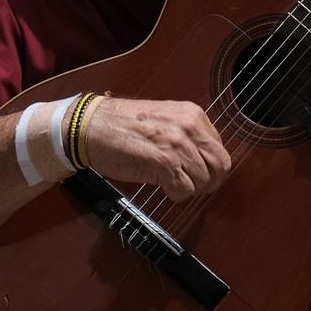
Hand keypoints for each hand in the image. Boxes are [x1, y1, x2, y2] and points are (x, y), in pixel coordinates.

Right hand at [79, 98, 231, 200]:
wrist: (90, 126)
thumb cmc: (121, 126)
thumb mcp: (165, 121)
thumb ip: (188, 137)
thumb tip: (204, 162)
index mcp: (193, 115)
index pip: (220, 149)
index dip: (211, 168)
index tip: (198, 175)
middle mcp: (190, 126)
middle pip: (220, 166)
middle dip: (209, 182)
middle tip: (192, 187)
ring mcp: (178, 144)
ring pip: (204, 180)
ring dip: (191, 189)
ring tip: (173, 185)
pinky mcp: (164, 161)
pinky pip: (185, 189)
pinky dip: (177, 195)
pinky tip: (164, 188)